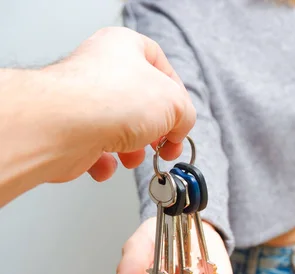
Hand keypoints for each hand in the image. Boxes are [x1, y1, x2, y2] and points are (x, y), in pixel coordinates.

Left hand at [42, 27, 195, 182]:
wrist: (64, 126)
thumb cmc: (108, 101)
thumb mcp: (174, 103)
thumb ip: (185, 115)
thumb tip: (179, 129)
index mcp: (124, 47)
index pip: (162, 67)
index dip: (177, 95)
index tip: (181, 118)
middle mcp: (100, 69)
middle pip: (141, 102)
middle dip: (155, 130)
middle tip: (162, 143)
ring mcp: (83, 100)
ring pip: (120, 128)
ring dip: (133, 149)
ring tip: (133, 155)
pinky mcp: (70, 129)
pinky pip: (96, 147)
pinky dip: (106, 161)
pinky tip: (107, 161)